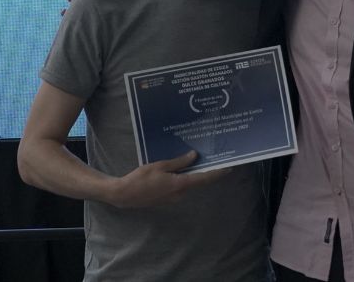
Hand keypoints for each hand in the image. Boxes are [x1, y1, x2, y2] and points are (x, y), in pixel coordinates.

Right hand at [110, 151, 228, 208]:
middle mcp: (180, 193)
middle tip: (216, 159)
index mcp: (180, 184)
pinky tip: (185, 168)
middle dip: (208, 171)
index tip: (229, 167)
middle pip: (199, 181)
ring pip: (190, 183)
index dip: (217, 173)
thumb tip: (194, 156)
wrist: (124, 194)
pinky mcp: (168, 197)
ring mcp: (174, 197)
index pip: (203, 178)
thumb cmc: (141, 179)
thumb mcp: (160, 166)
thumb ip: (179, 162)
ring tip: (202, 160)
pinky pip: (182, 186)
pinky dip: (186, 177)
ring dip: (197, 174)